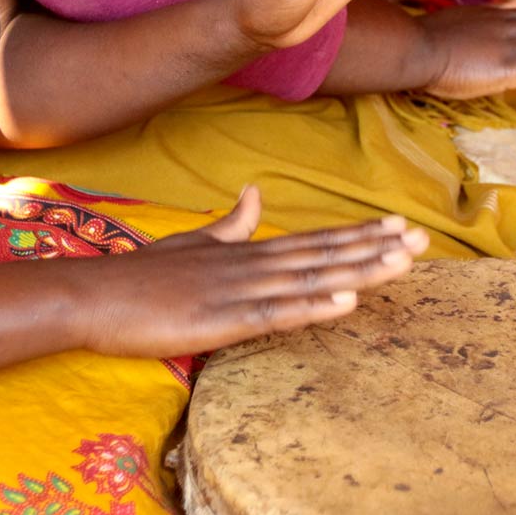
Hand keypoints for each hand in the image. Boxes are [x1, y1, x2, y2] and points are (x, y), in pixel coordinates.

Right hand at [74, 186, 426, 357]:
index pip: (315, 240)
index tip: (401, 225)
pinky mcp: (220, 320)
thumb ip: (230, 225)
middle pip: (324, 255)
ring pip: (311, 279)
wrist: (91, 295)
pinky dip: (312, 307)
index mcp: (248, 251)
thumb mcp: (193, 245)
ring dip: (359, 270)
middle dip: (375, 247)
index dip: (360, 234)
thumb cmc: (141, 276)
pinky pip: (274, 314)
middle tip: (424, 237)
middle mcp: (252, 265)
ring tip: (403, 260)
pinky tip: (346, 303)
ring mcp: (238, 291)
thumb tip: (255, 194)